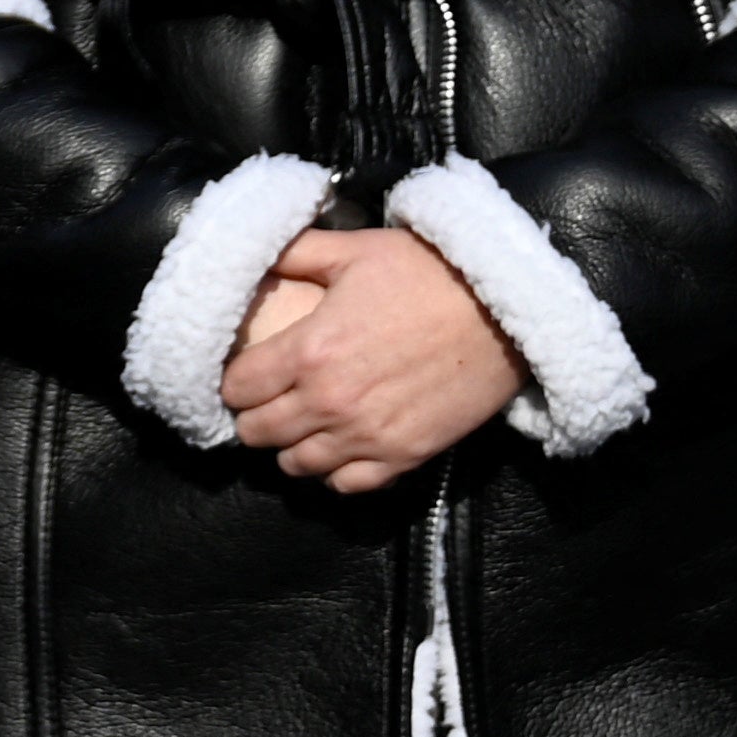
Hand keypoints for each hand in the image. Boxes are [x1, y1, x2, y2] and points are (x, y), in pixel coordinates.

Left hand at [218, 220, 524, 491]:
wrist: (504, 310)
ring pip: (297, 465)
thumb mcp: (352, 251)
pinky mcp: (404, 456)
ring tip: (298, 429)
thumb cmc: (428, 273)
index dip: (232, 383)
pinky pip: (348, 485)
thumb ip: (295, 254)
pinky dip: (335, 473)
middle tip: (264, 404)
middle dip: (254, 418)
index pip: (237, 388)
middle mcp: (328, 401)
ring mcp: (366, 435)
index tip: (242, 376)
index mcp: (307, 351)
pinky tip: (337, 450)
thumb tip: (257, 250)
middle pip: (258, 433)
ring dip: (289, 448)